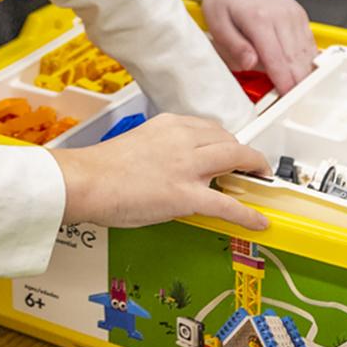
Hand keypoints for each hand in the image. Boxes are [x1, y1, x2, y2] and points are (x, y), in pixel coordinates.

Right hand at [53, 115, 271, 231]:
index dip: (223, 140)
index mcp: (167, 125)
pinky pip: (228, 204)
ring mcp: (187, 166)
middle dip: (244, 152)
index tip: (227, 147)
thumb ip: (158, 150)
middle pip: (227, 139)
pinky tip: (257, 220)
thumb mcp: (136, 144)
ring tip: (260, 181)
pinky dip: (248, 213)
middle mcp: (182, 138)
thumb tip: (169, 170)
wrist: (85, 181)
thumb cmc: (99, 169)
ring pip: (235, 158)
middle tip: (251, 164)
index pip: (206, 127)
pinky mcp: (188, 195)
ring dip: (253, 169)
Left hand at [203, 0, 317, 93]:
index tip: (286, 102)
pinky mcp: (301, 17)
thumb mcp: (216, 21)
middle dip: (298, 86)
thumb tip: (251, 64)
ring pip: (308, 55)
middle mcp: (282, 17)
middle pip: (298, 61)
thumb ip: (233, 45)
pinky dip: (307, 62)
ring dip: (305, 76)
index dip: (284, 84)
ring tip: (300, 97)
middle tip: (295, 108)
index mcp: (259, 19)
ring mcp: (295, 17)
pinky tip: (302, 76)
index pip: (278, 60)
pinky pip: (310, 45)